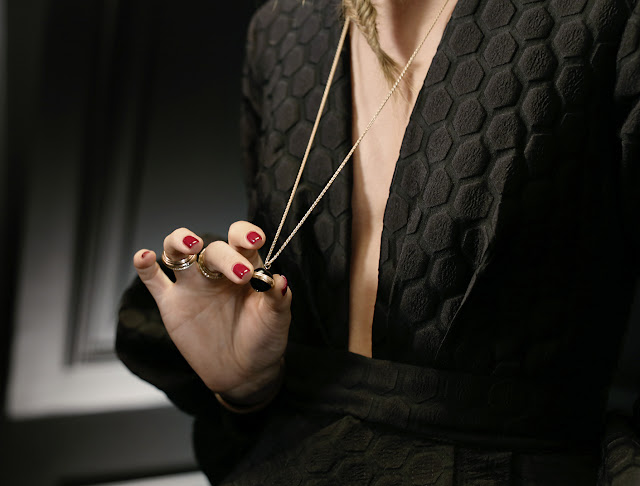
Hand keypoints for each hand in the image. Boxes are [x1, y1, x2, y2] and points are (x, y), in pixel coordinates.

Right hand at [133, 221, 290, 403]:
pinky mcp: (171, 303)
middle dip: (226, 257)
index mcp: (245, 267)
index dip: (246, 234)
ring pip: (178, 251)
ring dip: (179, 241)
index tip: (256, 241)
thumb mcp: (277, 319)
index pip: (241, 239)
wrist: (243, 372)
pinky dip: (144, 266)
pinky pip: (153, 280)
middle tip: (241, 275)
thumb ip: (278, 298)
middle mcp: (217, 271)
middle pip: (214, 249)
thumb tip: (280, 280)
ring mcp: (192, 285)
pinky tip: (144, 257)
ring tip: (190, 244)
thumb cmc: (264, 340)